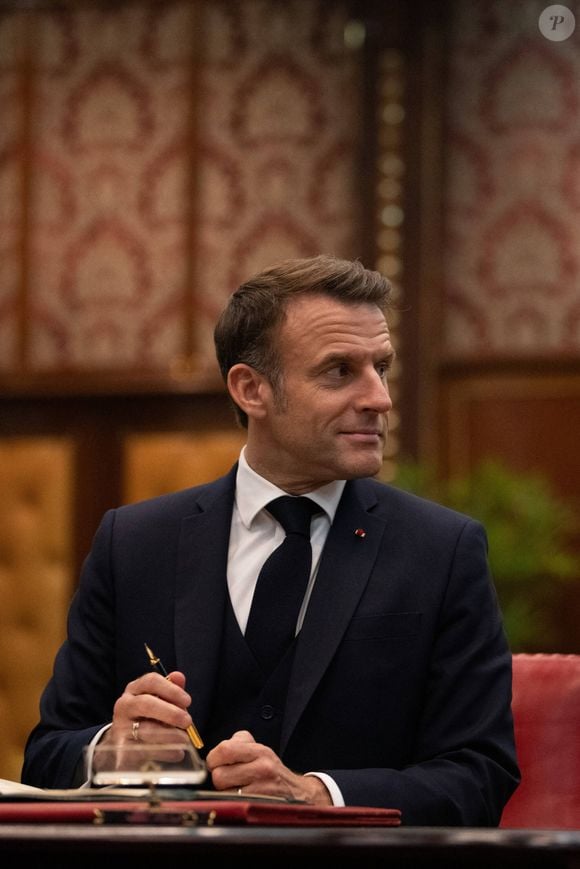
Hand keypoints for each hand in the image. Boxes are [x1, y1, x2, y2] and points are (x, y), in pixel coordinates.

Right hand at [100, 670, 193, 748]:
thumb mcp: (160, 701)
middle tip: (188, 722)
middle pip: (146, 704)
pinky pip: (146, 750)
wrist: (125, 744)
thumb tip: (179, 676)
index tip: (188, 701)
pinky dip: (166, 752)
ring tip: (185, 740)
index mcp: (135, 689)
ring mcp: (121, 727)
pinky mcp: (122, 749)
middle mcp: (125, 705)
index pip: (151, 681)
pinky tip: (177, 753)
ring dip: (170, 735)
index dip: (172, 690)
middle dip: (171, 713)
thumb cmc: (149, 718)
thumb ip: (171, 689)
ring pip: (146, 730)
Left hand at [205, 730, 331, 804]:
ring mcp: (262, 788)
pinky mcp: (260, 805)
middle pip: (219, 774)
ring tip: (236, 787)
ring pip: (223, 791)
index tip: (216, 763)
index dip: (214, 758)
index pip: (224, 750)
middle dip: (219, 777)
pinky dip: (233, 801)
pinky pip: (233, 803)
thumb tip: (217, 750)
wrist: (298, 793)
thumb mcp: (259, 749)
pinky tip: (242, 797)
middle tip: (228, 777)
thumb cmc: (271, 771)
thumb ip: (238, 743)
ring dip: (225, 791)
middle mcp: (262, 767)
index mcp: (259, 751)